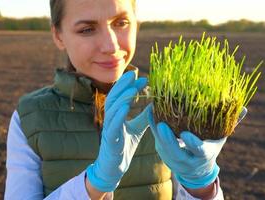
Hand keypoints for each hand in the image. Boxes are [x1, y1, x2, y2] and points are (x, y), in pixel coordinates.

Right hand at [86, 71, 149, 191]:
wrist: (115, 168)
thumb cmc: (124, 147)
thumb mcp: (137, 129)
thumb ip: (143, 117)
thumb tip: (155, 104)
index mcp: (115, 116)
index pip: (120, 96)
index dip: (129, 86)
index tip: (142, 78)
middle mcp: (110, 120)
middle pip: (113, 98)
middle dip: (123, 85)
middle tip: (135, 75)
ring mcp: (108, 129)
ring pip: (111, 109)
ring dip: (122, 97)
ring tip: (132, 88)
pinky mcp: (110, 140)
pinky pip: (112, 126)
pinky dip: (119, 115)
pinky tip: (126, 106)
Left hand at [147, 104, 246, 188]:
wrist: (196, 170)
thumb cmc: (209, 148)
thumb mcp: (220, 139)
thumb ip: (230, 124)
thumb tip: (244, 108)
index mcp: (204, 156)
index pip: (198, 151)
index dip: (192, 143)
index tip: (185, 134)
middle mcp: (188, 160)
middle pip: (176, 152)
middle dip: (168, 139)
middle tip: (161, 125)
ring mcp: (174, 160)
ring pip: (162, 148)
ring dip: (156, 131)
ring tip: (152, 112)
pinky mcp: (163, 155)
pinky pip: (156, 142)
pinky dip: (152, 128)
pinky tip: (150, 113)